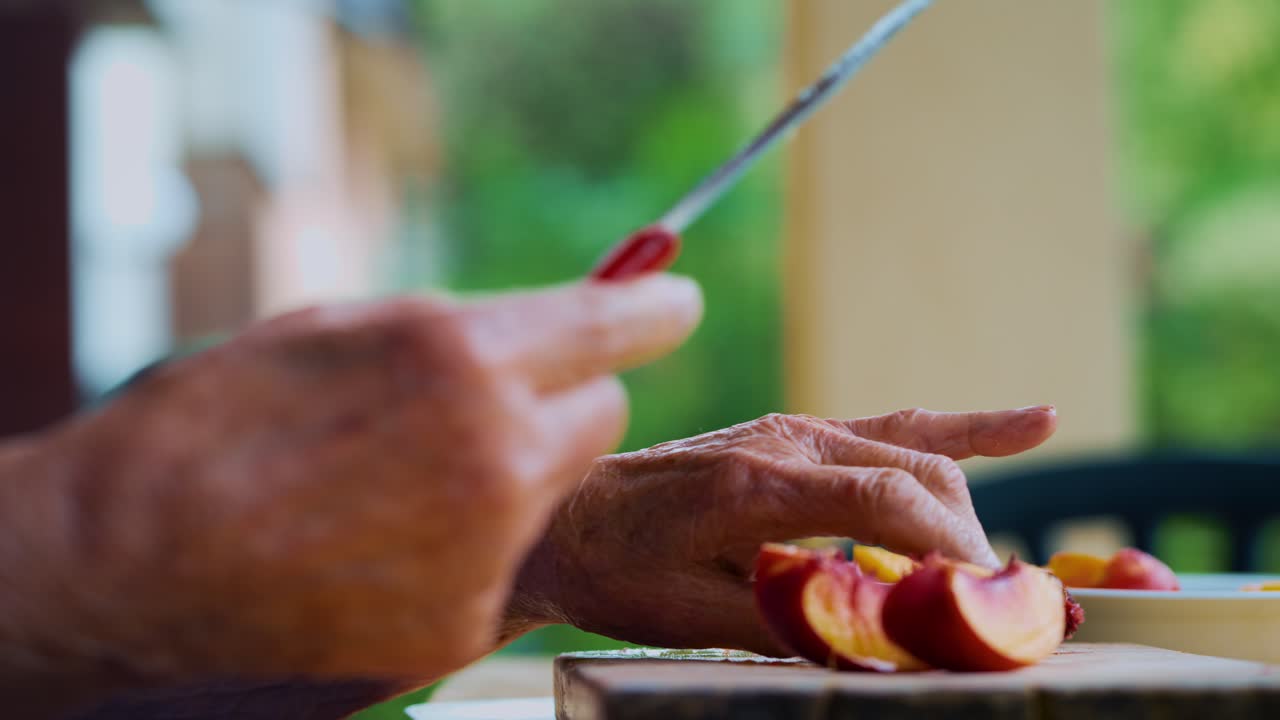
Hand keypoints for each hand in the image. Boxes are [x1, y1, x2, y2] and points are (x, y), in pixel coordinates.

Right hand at [0, 274, 701, 704]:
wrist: (131, 555)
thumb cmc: (218, 420)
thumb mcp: (338, 327)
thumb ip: (458, 326)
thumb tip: (540, 325)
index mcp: (462, 353)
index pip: (615, 324)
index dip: (657, 311)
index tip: (677, 306)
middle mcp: (496, 448)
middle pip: (601, 412)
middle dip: (564, 399)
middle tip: (493, 406)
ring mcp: (487, 544)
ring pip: (558, 485)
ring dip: (518, 469)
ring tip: (415, 478)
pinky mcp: (465, 618)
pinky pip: (510, 558)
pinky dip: (474, 543)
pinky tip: (394, 540)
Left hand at [506, 407, 1055, 654]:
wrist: (570, 520)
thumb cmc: (622, 573)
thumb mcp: (696, 616)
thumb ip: (794, 620)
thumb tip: (884, 638)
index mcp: (757, 483)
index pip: (887, 500)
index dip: (949, 551)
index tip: (986, 602)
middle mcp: (785, 439)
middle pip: (915, 470)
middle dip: (966, 539)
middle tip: (993, 606)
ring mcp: (794, 428)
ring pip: (914, 445)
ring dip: (965, 504)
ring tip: (1003, 563)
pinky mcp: (797, 433)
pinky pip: (892, 425)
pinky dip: (963, 429)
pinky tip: (1030, 423)